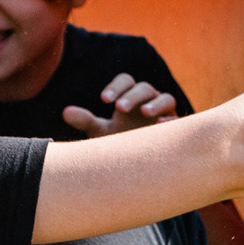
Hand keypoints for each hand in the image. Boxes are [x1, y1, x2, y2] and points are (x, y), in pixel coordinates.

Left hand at [61, 74, 181, 137]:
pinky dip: (170, 120)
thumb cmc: (118, 141)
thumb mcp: (100, 132)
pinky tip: (160, 125)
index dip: (116, 86)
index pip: (126, 81)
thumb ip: (86, 120)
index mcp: (130, 97)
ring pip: (166, 98)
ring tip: (145, 113)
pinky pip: (178, 119)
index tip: (103, 100)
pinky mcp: (175, 128)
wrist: (137, 164)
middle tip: (119, 108)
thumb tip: (65, 112)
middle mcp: (148, 101)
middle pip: (144, 88)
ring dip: (156, 103)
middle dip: (132, 95)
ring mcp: (164, 113)